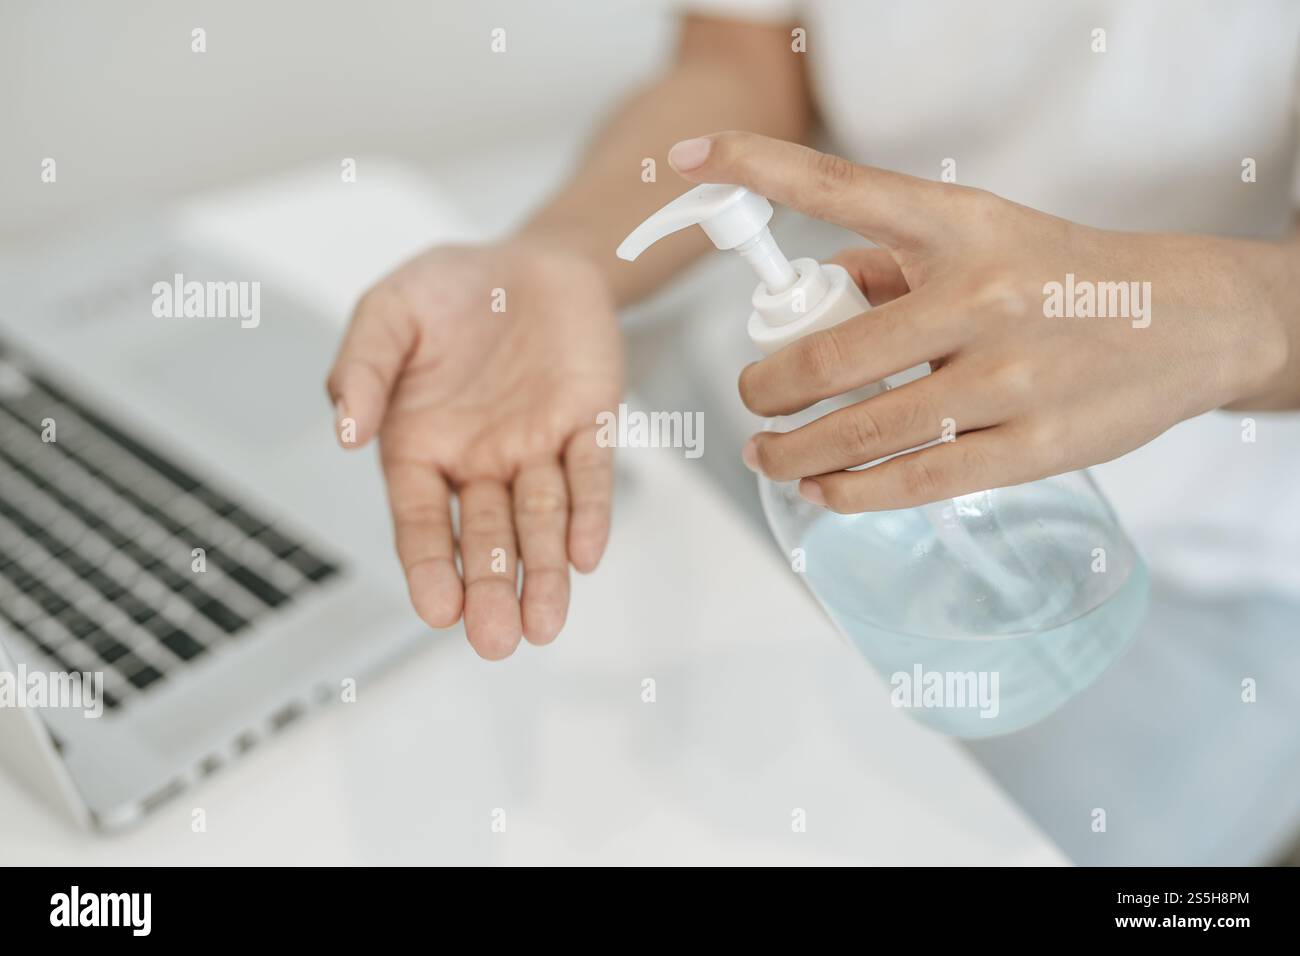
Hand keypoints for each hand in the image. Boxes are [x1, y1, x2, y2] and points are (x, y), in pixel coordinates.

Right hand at [326, 240, 623, 658]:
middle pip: (485, 537)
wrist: (530, 258)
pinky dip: (588, 513)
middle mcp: (480, 461)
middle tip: (495, 641)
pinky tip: (584, 555)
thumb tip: (345, 432)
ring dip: (544, 572)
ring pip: (540, 521)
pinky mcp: (588, 425)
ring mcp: (536, 448)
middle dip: (491, 588)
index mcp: (421, 446)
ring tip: (543, 624)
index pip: (422, 522)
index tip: (438, 611)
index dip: (430, 566)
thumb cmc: (451, 290)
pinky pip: (590, 475)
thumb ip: (362, 368)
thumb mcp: (388, 313)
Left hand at [667, 132, 1296, 512]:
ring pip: (861, 430)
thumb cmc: (1057, 276)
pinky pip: (913, 481)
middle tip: (751, 403)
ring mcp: (1007, 376)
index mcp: (958, 224)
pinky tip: (823, 491)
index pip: (838, 186)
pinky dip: (849, 492)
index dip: (754, 167)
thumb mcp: (979, 237)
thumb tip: (806, 297)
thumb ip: (887, 259)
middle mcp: (979, 293)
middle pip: (826, 354)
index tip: (687, 159)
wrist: (1185, 321)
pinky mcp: (1032, 446)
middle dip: (765, 389)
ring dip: (792, 452)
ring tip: (768, 455)